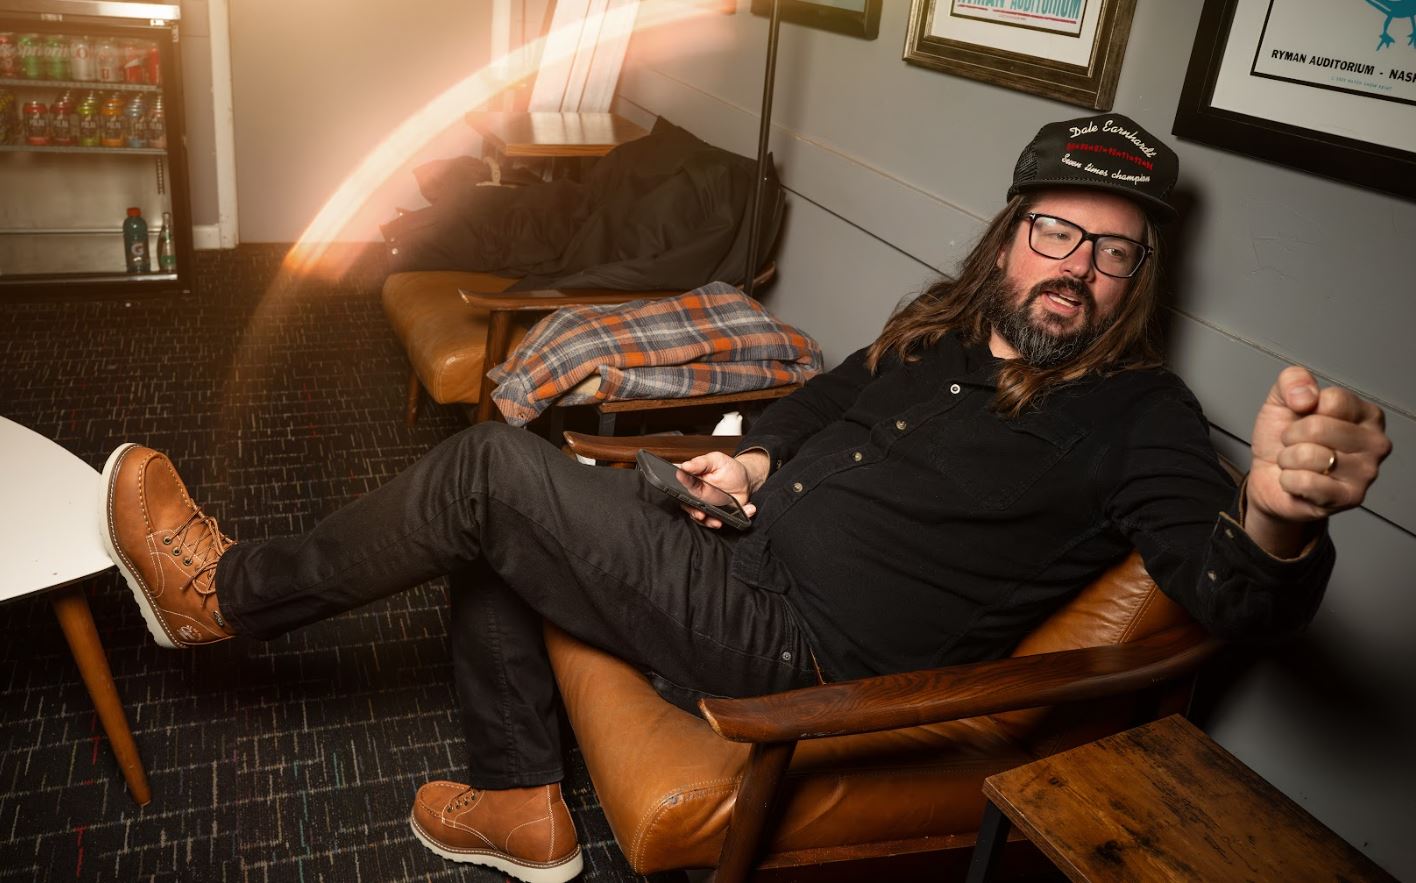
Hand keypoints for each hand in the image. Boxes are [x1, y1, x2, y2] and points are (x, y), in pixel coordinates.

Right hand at [675, 451, 759, 528]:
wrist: (745, 479)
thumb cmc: (728, 468)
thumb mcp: (715, 460)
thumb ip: (700, 463)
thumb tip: (684, 466)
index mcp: (692, 481)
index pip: (680, 487)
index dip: (680, 491)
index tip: (686, 494)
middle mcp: (697, 496)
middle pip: (689, 507)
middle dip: (694, 512)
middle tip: (700, 514)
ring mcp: (707, 507)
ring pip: (702, 519)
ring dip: (709, 522)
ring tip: (717, 521)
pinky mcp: (718, 515)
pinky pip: (720, 521)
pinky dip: (732, 520)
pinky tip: (744, 511)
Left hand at [1245, 366, 1390, 553]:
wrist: (1270, 479)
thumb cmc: (1283, 440)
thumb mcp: (1281, 400)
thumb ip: (1293, 380)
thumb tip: (1308, 396)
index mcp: (1366, 414)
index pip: (1333, 400)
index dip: (1303, 409)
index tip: (1302, 418)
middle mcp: (1374, 442)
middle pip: (1319, 427)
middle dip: (1292, 436)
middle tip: (1295, 444)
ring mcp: (1366, 472)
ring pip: (1310, 455)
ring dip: (1289, 460)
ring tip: (1297, 463)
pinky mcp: (1351, 498)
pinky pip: (1306, 482)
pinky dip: (1289, 480)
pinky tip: (1298, 481)